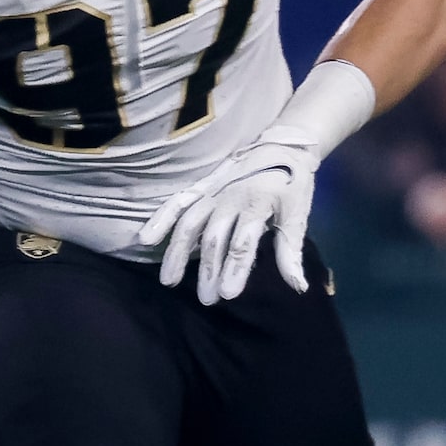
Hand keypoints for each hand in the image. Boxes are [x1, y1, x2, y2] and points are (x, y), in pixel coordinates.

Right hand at [137, 127, 317, 304]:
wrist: (281, 147)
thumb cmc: (292, 186)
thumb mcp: (298, 216)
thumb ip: (291, 251)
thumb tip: (298, 287)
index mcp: (258, 204)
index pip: (243, 243)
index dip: (235, 269)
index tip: (228, 295)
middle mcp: (230, 198)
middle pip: (214, 238)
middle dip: (209, 270)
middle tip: (207, 299)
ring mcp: (212, 191)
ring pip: (190, 224)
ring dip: (179, 253)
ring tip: (170, 280)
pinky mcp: (201, 187)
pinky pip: (177, 203)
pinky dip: (161, 219)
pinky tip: (147, 240)